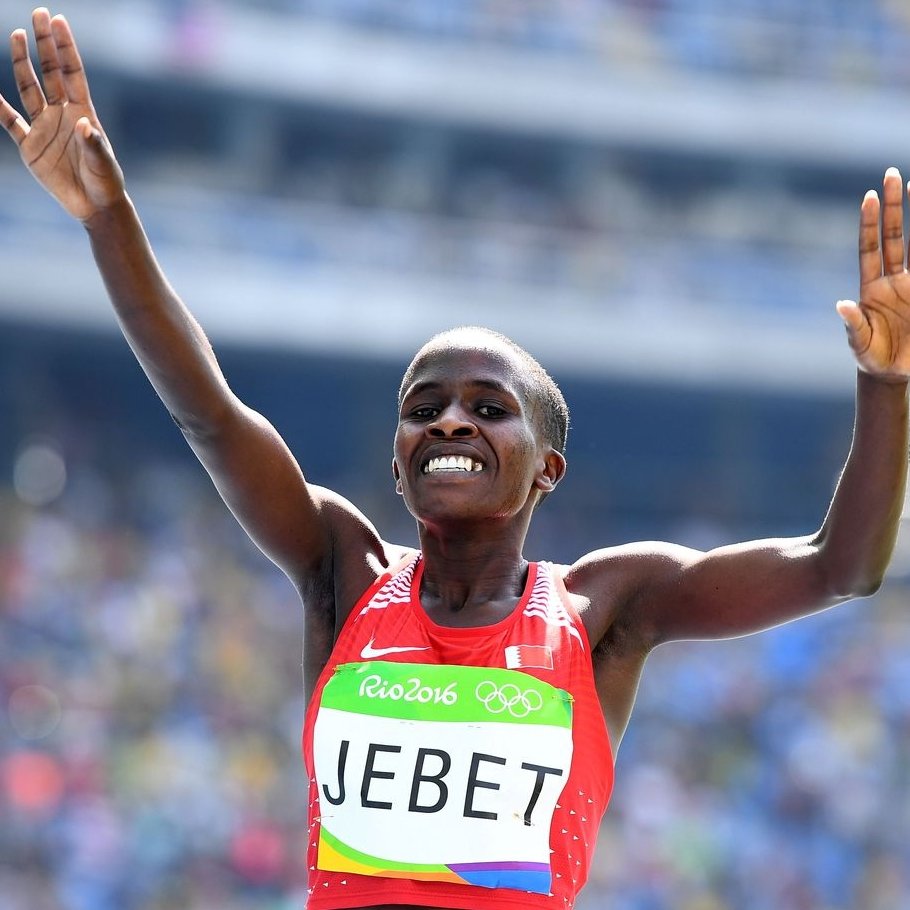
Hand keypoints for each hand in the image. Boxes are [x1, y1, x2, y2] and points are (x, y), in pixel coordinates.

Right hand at [0, 7, 123, 221]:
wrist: (94, 206)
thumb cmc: (106, 182)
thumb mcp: (103, 164)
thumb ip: (94, 144)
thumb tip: (85, 125)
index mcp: (83, 113)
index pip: (73, 73)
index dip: (66, 48)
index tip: (59, 21)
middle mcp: (62, 114)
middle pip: (50, 72)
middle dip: (45, 44)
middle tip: (39, 14)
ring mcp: (44, 127)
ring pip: (29, 88)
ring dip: (22, 63)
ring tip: (17, 35)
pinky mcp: (30, 146)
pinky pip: (9, 121)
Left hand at [837, 167, 909, 381]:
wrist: (893, 372)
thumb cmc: (871, 358)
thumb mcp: (860, 344)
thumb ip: (853, 325)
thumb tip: (841, 305)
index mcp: (871, 288)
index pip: (870, 248)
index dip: (870, 223)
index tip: (868, 197)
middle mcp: (892, 279)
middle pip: (894, 235)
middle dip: (894, 206)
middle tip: (891, 173)